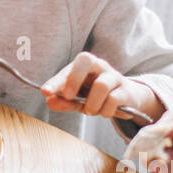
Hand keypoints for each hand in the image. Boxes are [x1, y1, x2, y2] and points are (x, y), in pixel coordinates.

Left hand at [40, 52, 162, 122]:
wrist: (128, 99)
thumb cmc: (98, 95)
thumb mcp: (79, 99)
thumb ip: (64, 100)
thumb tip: (49, 101)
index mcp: (85, 65)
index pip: (69, 68)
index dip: (56, 80)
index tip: (45, 92)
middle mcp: (100, 66)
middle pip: (86, 60)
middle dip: (74, 79)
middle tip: (68, 97)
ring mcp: (114, 76)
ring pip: (101, 85)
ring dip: (92, 104)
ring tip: (90, 110)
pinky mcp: (126, 91)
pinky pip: (113, 100)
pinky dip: (105, 111)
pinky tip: (105, 112)